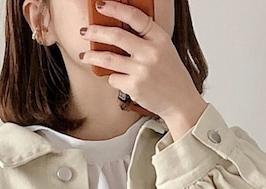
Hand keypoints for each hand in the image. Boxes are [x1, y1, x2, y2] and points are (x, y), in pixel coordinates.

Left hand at [80, 1, 206, 130]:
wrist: (181, 102)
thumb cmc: (171, 76)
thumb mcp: (165, 49)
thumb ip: (146, 38)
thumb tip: (118, 30)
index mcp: (159, 38)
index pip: (134, 17)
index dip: (115, 8)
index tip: (100, 5)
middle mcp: (150, 52)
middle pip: (116, 36)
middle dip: (96, 32)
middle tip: (85, 31)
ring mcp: (142, 70)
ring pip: (108, 58)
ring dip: (93, 56)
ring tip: (85, 55)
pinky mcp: (134, 87)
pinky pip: (113, 78)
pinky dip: (112, 78)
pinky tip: (116, 78)